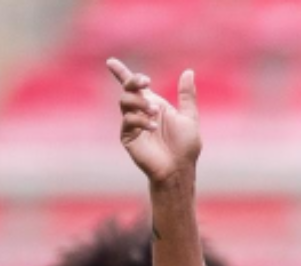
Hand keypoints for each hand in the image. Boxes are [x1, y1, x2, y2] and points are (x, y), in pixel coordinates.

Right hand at [107, 57, 200, 183]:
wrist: (178, 169)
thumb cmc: (185, 146)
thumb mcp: (189, 117)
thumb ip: (186, 95)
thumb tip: (188, 71)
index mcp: (153, 104)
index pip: (134, 86)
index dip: (121, 73)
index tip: (111, 62)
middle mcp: (140, 112)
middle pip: (127, 89)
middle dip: (134, 81)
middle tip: (147, 82)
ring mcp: (132, 124)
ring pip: (125, 102)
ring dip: (140, 102)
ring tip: (155, 112)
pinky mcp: (128, 137)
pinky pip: (128, 120)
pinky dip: (141, 120)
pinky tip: (153, 127)